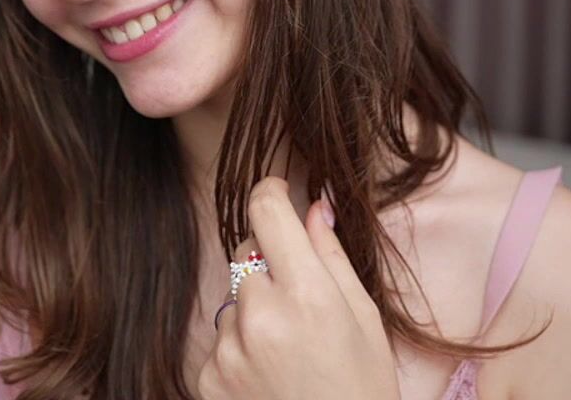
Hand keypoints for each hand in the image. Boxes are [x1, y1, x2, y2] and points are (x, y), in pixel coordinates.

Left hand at [197, 176, 399, 399]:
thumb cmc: (362, 388)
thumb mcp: (363, 318)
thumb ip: (331, 256)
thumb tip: (314, 204)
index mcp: (306, 294)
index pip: (265, 210)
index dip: (270, 191)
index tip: (277, 191)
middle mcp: (260, 316)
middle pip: (246, 250)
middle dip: (269, 259)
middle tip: (301, 296)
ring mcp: (228, 348)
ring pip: (233, 295)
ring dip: (255, 306)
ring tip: (290, 348)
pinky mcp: (208, 376)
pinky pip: (220, 336)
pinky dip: (240, 345)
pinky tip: (270, 372)